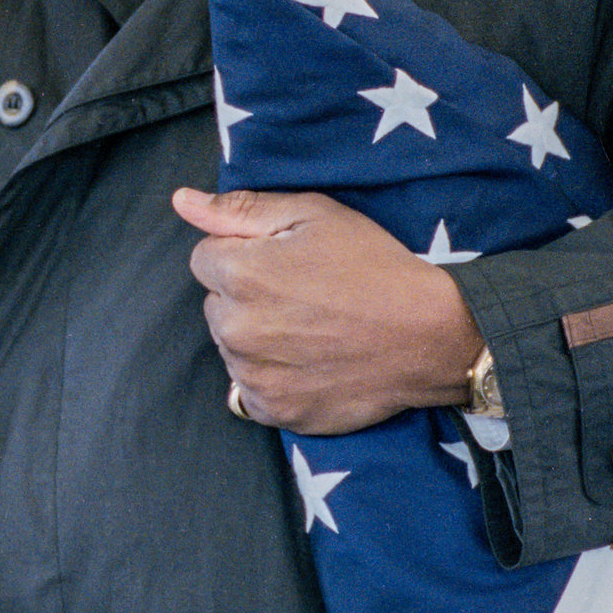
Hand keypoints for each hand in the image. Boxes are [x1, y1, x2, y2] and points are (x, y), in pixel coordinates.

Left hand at [173, 187, 484, 434]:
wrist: (431, 335)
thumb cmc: (374, 266)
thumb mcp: (313, 215)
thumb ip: (240, 210)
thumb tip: (181, 202)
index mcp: (239, 274)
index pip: (205, 259)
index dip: (244, 254)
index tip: (284, 262)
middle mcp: (236, 328)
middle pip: (215, 304)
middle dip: (246, 297)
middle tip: (304, 296)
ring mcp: (253, 375)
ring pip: (232, 347)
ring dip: (258, 338)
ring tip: (313, 329)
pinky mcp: (274, 410)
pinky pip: (251, 389)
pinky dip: (273, 377)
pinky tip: (312, 361)